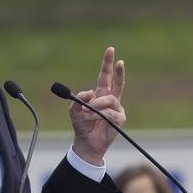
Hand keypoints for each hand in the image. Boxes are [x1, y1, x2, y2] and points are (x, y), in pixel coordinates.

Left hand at [70, 46, 125, 164]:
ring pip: (108, 99)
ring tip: (86, 112)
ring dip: (95, 105)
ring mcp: (117, 108)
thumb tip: (90, 92)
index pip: (105, 76)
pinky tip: (93, 119)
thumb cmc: (81, 125)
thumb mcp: (73, 110)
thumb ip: (78, 99)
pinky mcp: (119, 118)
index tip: (110, 50)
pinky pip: (109, 112)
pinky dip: (98, 114)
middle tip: (118, 60)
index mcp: (100, 94)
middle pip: (117, 82)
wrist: (86, 142)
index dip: (107, 64)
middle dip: (117, 70)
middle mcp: (111, 99)